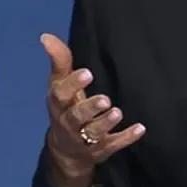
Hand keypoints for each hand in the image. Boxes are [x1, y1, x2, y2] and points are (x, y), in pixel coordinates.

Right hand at [43, 33, 144, 179]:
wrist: (66, 150)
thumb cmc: (66, 107)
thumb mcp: (60, 85)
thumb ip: (60, 61)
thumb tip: (45, 36)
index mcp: (59, 104)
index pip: (61, 94)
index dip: (73, 84)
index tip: (87, 73)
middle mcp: (68, 123)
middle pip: (76, 116)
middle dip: (90, 108)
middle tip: (105, 99)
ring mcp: (84, 139)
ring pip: (93, 132)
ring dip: (105, 123)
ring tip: (117, 112)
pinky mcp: (100, 150)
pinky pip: (113, 145)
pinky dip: (126, 137)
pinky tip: (140, 128)